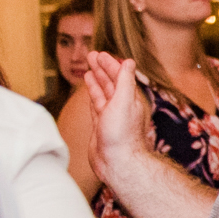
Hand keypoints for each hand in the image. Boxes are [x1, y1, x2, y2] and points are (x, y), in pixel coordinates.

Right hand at [83, 51, 155, 189]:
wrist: (117, 163)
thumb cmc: (122, 135)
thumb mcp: (125, 102)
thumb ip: (126, 81)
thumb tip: (129, 61)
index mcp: (130, 100)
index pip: (120, 76)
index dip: (109, 64)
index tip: (99, 54)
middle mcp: (122, 107)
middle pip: (111, 82)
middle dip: (101, 68)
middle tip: (91, 55)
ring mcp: (111, 116)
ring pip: (103, 93)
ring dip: (96, 80)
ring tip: (88, 68)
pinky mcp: (101, 126)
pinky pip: (97, 105)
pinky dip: (93, 94)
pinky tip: (90, 88)